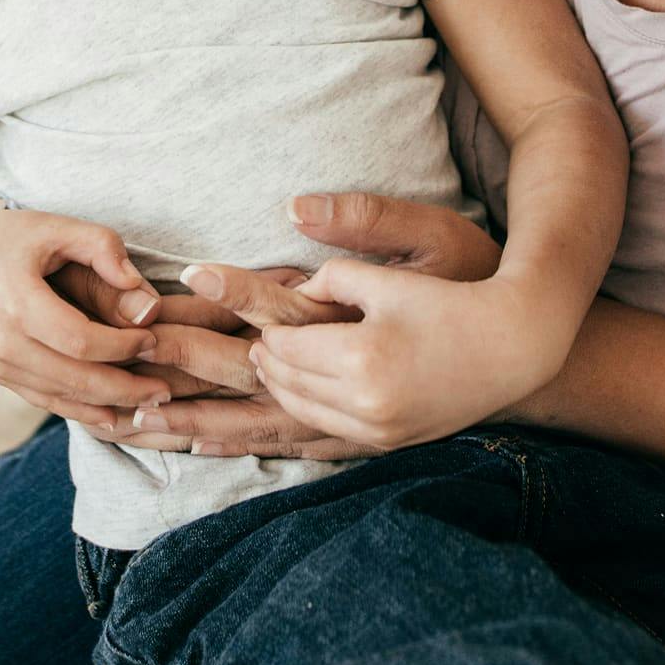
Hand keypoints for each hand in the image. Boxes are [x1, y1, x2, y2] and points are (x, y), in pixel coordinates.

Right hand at [0, 203, 170, 425]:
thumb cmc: (7, 237)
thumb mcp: (55, 227)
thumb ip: (103, 250)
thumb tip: (145, 299)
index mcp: (16, 304)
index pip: (81, 341)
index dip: (123, 346)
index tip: (156, 338)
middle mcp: (3, 344)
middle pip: (75, 379)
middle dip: (125, 388)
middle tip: (167, 387)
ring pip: (62, 398)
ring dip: (109, 405)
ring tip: (152, 403)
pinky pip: (45, 400)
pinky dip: (81, 410)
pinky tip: (114, 415)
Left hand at [119, 194, 505, 456]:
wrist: (526, 344)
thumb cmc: (474, 280)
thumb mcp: (423, 240)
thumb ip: (355, 233)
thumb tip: (296, 216)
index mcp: (368, 350)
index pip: (280, 332)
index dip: (230, 305)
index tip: (179, 284)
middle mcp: (364, 401)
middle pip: (266, 381)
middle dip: (199, 364)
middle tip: (138, 348)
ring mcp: (371, 430)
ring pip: (276, 419)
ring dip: (211, 416)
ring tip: (142, 416)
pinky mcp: (377, 442)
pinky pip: (301, 447)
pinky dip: (251, 442)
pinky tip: (209, 448)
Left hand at [254, 266, 567, 448]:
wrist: (512, 345)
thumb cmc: (453, 298)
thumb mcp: (390, 277)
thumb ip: (332, 277)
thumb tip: (292, 292)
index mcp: (362, 356)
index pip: (287, 347)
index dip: (267, 330)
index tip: (260, 315)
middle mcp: (368, 402)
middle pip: (288, 382)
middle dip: (265, 361)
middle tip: (254, 340)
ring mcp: (381, 430)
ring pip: (303, 413)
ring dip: (281, 388)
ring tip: (269, 363)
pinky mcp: (392, 443)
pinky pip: (330, 431)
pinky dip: (307, 411)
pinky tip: (300, 393)